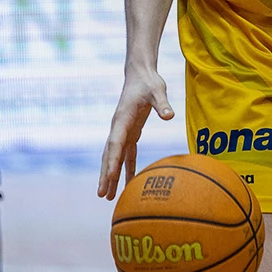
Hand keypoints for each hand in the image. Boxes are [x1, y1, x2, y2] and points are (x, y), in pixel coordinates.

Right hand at [98, 68, 174, 198]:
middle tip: (102, 195)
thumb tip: (169, 116)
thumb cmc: (149, 83)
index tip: (110, 177)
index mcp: (122, 119)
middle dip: (105, 176)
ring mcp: (122, 132)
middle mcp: (118, 128)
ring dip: (111, 176)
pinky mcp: (130, 133)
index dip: (113, 162)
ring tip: (108, 196)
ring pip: (114, 158)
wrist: (141, 75)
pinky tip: (127, 184)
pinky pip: (126, 155)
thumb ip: (162, 104)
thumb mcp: (157, 91)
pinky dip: (126, 169)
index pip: (116, 144)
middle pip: (109, 156)